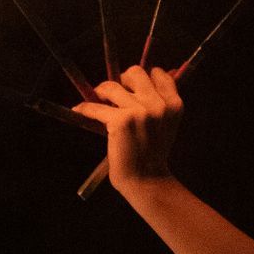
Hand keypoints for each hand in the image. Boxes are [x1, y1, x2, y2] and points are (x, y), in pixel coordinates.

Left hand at [73, 63, 183, 196]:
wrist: (146, 180)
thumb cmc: (153, 153)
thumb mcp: (167, 124)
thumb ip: (162, 102)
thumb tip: (159, 73)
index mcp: (174, 104)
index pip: (159, 74)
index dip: (144, 78)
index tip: (133, 87)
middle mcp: (159, 105)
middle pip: (135, 73)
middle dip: (122, 80)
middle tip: (115, 93)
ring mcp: (140, 111)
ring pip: (112, 86)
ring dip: (102, 92)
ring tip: (99, 100)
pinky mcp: (120, 120)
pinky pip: (95, 107)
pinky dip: (85, 109)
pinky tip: (80, 110)